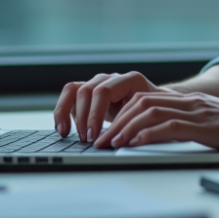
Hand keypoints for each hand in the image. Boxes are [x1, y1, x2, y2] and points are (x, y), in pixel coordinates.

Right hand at [53, 72, 173, 142]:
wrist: (155, 104)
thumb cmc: (155, 112)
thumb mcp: (151, 116)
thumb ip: (140, 122)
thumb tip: (129, 138)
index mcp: (130, 80)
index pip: (104, 91)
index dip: (95, 113)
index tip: (94, 135)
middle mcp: (112, 78)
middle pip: (88, 91)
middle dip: (83, 117)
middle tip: (86, 139)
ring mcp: (99, 82)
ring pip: (75, 90)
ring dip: (69, 114)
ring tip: (69, 134)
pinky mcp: (88, 92)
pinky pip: (69, 95)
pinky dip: (62, 111)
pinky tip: (63, 129)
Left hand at [95, 90, 218, 160]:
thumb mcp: (216, 127)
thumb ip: (195, 128)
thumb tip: (172, 140)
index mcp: (192, 102)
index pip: (147, 99)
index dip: (123, 113)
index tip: (108, 131)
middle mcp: (192, 102)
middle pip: (142, 103)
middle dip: (117, 121)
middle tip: (100, 139)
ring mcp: (199, 113)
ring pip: (151, 112)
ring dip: (126, 128)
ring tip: (111, 143)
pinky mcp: (207, 127)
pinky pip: (172, 126)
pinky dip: (150, 133)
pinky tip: (136, 142)